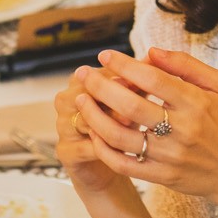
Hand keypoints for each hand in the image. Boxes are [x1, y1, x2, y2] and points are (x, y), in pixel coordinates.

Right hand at [53, 70, 133, 199]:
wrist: (112, 161)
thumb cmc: (123, 124)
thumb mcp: (134, 99)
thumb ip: (139, 80)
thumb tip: (153, 56)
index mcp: (80, 82)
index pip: (96, 73)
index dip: (118, 77)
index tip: (140, 81)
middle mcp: (67, 101)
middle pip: (84, 93)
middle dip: (111, 97)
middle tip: (135, 102)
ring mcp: (64, 126)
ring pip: (84, 120)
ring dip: (108, 122)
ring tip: (131, 123)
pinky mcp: (66, 152)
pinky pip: (83, 147)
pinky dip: (102, 147)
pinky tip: (122, 148)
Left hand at [73, 48, 217, 205]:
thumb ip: (186, 65)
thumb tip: (151, 52)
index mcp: (195, 102)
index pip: (152, 78)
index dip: (124, 64)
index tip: (105, 55)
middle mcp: (182, 129)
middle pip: (130, 105)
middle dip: (100, 87)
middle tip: (83, 75)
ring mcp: (169, 155)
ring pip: (120, 136)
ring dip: (94, 117)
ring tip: (81, 102)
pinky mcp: (161, 176)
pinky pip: (123, 164)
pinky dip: (103, 149)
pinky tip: (94, 133)